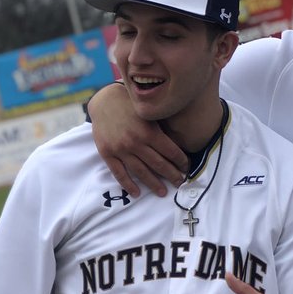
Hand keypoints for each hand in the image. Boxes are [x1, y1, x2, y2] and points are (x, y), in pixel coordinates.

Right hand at [90, 83, 186, 197]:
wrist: (105, 101)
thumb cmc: (132, 105)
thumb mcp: (150, 113)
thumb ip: (162, 129)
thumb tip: (180, 144)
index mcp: (150, 132)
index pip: (171, 152)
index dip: (181, 162)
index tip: (187, 168)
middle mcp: (136, 143)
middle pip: (159, 164)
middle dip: (172, 175)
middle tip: (180, 183)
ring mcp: (121, 149)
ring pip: (141, 172)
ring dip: (153, 184)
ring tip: (163, 192)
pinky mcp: (107, 153)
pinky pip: (119, 173)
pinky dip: (128, 185)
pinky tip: (137, 193)